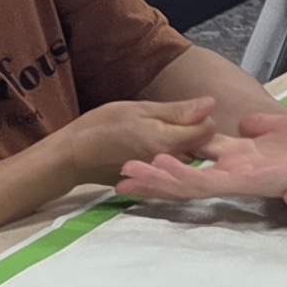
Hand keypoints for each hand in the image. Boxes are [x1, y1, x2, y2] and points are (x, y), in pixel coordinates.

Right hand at [60, 96, 220, 182]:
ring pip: (188, 160)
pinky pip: (172, 170)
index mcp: (166, 142)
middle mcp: (168, 163)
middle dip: (197, 134)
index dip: (202, 118)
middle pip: (201, 148)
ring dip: (186, 148)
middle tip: (175, 122)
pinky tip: (159, 151)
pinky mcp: (152, 183)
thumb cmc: (103, 124)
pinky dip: (173, 160)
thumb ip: (177, 110)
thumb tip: (212, 103)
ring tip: (164, 135)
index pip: (208, 130)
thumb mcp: (140, 109)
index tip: (187, 111)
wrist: (74, 156)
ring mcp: (161, 176)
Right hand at [115, 119, 286, 208]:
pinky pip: (206, 182)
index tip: (149, 155)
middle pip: (186, 174)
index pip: (200, 155)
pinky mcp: (243, 183)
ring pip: (187, 183)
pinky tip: (159, 170)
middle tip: (123, 177)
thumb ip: (262, 125)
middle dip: (155, 176)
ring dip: (158, 178)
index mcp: (243, 156)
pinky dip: (180, 175)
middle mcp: (235, 170)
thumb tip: (243, 123)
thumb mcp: (286, 125)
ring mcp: (236, 178)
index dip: (175, 155)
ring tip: (127, 176)